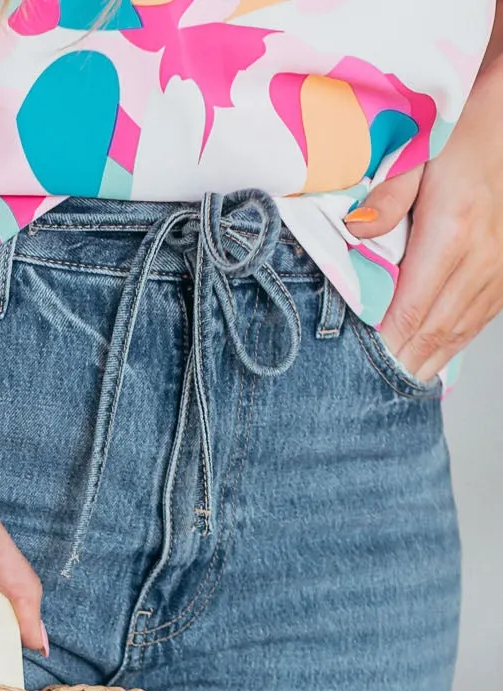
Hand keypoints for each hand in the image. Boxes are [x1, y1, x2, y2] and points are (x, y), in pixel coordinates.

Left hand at [346, 60, 502, 381]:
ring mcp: (498, 269)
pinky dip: (450, 347)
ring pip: (458, 332)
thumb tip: (354, 231)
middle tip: (366, 396)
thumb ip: (386, 199)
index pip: (412, 308)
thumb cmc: (459, 141)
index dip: (386, 345)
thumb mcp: (416, 158)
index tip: (359, 370)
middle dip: (400, 366)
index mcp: (453, 233)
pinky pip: (477, 322)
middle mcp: (481, 258)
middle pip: (434, 330)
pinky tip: (427, 363)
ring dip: (425, 364)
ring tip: (392, 390)